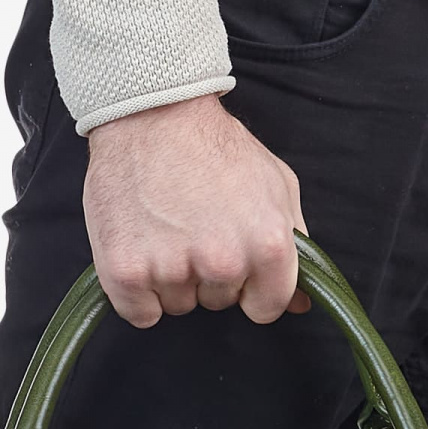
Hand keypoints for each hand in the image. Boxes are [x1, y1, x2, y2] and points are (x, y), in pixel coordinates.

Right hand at [83, 91, 312, 328]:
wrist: (151, 114)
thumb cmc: (215, 146)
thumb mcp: (276, 184)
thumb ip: (296, 246)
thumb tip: (301, 303)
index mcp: (268, 244)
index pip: (267, 308)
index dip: (252, 286)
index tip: (236, 261)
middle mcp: (222, 262)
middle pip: (219, 304)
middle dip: (210, 275)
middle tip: (195, 227)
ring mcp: (172, 269)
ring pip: (178, 306)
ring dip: (172, 280)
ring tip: (166, 228)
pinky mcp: (125, 272)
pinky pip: (140, 314)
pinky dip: (138, 292)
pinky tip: (141, 249)